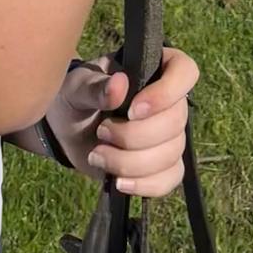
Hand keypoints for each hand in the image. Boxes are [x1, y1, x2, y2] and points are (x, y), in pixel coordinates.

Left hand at [43, 47, 198, 196]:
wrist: (68, 129)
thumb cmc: (78, 96)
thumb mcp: (79, 86)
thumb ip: (96, 86)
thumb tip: (119, 84)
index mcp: (156, 68)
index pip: (185, 72)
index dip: (166, 93)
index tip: (133, 110)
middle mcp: (170, 100)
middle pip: (176, 121)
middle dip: (134, 136)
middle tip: (101, 132)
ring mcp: (169, 134)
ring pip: (171, 153)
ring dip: (132, 162)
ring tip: (98, 156)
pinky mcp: (162, 165)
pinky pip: (170, 178)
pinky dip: (145, 184)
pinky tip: (119, 182)